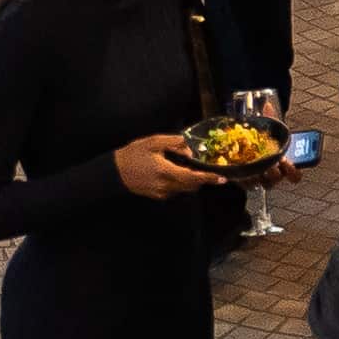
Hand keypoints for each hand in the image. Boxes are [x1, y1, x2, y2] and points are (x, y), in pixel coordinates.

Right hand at [110, 132, 229, 200]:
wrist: (116, 172)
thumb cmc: (134, 154)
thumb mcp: (153, 142)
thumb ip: (173, 143)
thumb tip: (189, 150)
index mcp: (166, 172)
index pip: (193, 177)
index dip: (208, 178)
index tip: (222, 179)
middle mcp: (167, 186)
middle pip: (192, 185)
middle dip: (202, 179)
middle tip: (210, 170)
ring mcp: (163, 193)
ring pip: (184, 188)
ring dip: (191, 180)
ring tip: (188, 167)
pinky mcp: (159, 196)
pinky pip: (176, 189)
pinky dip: (181, 182)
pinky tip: (174, 171)